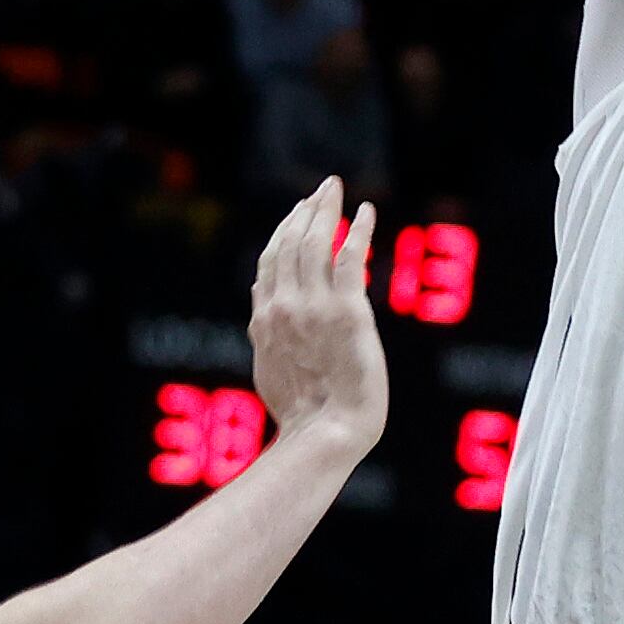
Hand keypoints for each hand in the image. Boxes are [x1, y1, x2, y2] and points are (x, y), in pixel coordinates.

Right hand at [248, 177, 387, 455]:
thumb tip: (259, 303)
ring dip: (326, 211)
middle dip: (305, 211)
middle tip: (321, 191)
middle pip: (291, 244)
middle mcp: (284, 307)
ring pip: (316, 243)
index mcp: (265, 320)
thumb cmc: (304, 415)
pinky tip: (365, 212)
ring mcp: (315, 308)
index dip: (283, 232)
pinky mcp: (349, 312)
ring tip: (334, 191)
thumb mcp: (269, 368)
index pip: (269, 262)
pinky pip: (351, 257)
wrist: (326, 432)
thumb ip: (265, 332)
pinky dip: (357, 230)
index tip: (297, 214)